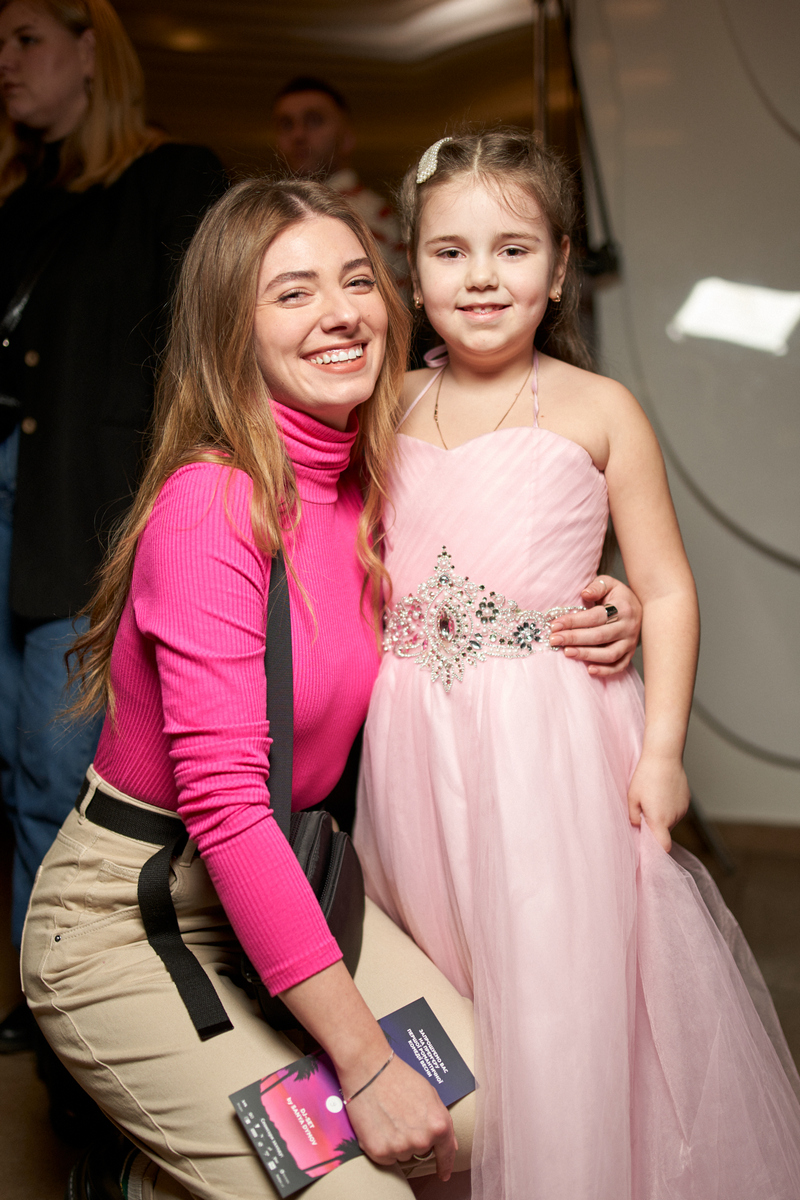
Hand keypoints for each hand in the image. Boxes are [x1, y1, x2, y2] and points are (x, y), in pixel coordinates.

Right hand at [344, 1053, 456, 1180]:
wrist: (369, 1069)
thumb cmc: (399, 1077)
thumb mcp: (430, 1094)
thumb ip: (442, 1121)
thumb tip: (450, 1145)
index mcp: (438, 1124)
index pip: (447, 1153)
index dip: (446, 1165)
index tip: (444, 1173)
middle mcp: (422, 1140)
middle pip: (421, 1151)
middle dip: (414, 1138)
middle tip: (401, 1117)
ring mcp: (400, 1147)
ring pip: (402, 1154)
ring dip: (397, 1142)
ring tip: (388, 1116)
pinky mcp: (379, 1151)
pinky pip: (385, 1157)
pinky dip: (382, 1145)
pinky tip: (378, 1124)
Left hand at [549, 576, 641, 676]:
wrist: (643, 606)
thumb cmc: (618, 596)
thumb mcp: (609, 583)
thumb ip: (596, 586)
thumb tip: (584, 593)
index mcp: (622, 608)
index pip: (595, 617)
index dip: (573, 621)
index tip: (554, 625)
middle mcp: (628, 626)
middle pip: (599, 636)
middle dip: (574, 638)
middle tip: (554, 640)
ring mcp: (630, 642)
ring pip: (609, 654)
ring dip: (586, 655)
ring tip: (567, 652)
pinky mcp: (630, 653)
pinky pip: (619, 666)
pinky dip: (605, 671)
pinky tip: (589, 670)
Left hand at [626, 753, 689, 851]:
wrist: (664, 757)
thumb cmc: (646, 776)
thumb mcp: (632, 797)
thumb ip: (634, 817)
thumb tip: (638, 826)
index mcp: (659, 820)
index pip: (664, 847)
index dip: (658, 851)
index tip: (649, 847)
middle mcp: (674, 817)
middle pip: (665, 832)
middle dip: (655, 827)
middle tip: (644, 812)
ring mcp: (682, 809)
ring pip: (671, 821)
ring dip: (663, 816)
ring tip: (653, 798)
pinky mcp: (687, 801)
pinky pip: (677, 811)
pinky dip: (670, 807)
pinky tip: (662, 793)